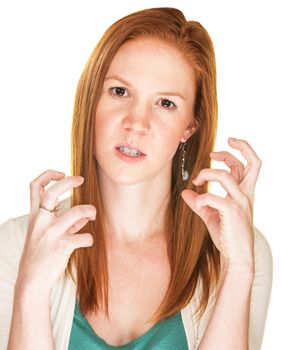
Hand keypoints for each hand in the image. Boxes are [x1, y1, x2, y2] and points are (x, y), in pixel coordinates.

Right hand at [17, 170, 95, 291]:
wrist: (32, 281)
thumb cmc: (41, 254)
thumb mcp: (46, 234)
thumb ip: (65, 223)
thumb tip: (84, 216)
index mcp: (35, 216)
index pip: (34, 187)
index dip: (48, 175)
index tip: (61, 173)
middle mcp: (40, 222)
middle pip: (52, 193)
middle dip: (69, 181)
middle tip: (81, 179)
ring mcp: (51, 234)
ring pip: (77, 212)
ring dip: (90, 210)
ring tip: (93, 215)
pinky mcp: (62, 247)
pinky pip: (85, 237)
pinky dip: (90, 238)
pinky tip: (88, 242)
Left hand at [181, 137, 261, 271]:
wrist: (236, 256)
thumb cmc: (226, 235)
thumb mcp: (211, 215)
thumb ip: (200, 202)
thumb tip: (185, 193)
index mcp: (244, 192)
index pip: (249, 164)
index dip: (237, 151)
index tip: (218, 150)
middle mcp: (246, 194)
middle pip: (250, 163)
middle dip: (233, 150)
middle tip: (213, 152)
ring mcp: (241, 202)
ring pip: (225, 175)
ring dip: (206, 174)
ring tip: (196, 182)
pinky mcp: (233, 211)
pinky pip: (213, 196)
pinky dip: (201, 198)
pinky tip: (197, 204)